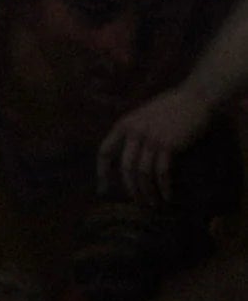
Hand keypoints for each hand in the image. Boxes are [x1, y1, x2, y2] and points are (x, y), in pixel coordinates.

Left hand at [101, 83, 213, 199]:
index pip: (104, 152)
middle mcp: (135, 131)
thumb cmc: (172, 107)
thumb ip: (132, 133)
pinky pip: (161, 172)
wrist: (197, 96)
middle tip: (137, 202)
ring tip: (153, 203)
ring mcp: (151, 138)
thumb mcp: (144, 116)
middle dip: (130, 189)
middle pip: (126, 168)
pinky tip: (167, 196)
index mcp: (125, 124)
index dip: (102, 172)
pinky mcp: (168, 144)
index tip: (102, 190)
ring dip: (148, 192)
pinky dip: (163, 187)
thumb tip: (124, 160)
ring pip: (143, 173)